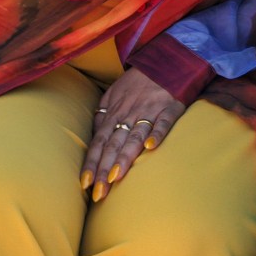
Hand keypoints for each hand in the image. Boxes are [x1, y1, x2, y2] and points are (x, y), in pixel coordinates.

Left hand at [80, 68, 185, 202]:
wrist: (165, 61)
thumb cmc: (137, 82)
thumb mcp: (114, 94)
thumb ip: (103, 115)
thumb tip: (93, 138)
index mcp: (114, 112)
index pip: (99, 141)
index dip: (92, 162)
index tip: (85, 184)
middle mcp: (129, 113)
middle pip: (114, 144)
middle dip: (104, 169)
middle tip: (99, 194)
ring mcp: (150, 110)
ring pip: (134, 136)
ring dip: (125, 157)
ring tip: (116, 177)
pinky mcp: (170, 108)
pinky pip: (163, 122)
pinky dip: (157, 133)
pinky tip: (151, 148)